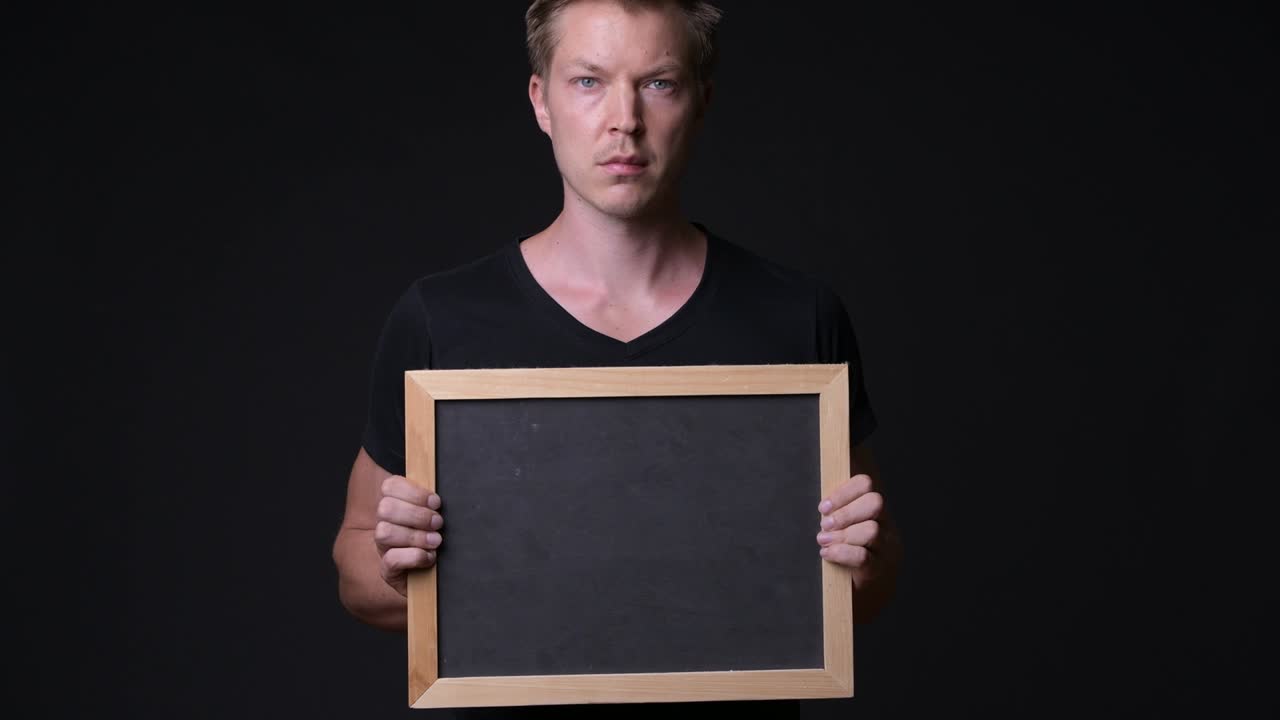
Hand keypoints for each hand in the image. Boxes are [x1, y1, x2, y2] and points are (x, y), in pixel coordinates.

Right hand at [375, 475, 443, 596]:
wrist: (434, 579)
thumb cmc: (436, 540)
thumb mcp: (435, 518)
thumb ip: (433, 503)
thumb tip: (441, 496)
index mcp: (394, 506)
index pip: (389, 486)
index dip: (413, 492)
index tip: (436, 502)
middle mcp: (384, 524)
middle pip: (385, 508)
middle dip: (416, 514)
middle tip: (438, 523)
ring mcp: (383, 548)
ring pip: (384, 532)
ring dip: (415, 536)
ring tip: (436, 541)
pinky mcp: (388, 571)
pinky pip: (391, 559)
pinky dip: (414, 556)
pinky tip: (430, 557)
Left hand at [816, 473, 883, 584]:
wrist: (867, 595)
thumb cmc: (848, 556)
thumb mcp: (842, 528)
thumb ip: (834, 512)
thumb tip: (818, 502)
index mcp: (874, 511)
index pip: (866, 484)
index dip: (844, 491)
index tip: (823, 507)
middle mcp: (885, 526)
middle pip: (875, 502)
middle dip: (845, 512)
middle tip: (824, 525)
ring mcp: (886, 548)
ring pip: (872, 530)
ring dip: (842, 534)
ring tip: (823, 541)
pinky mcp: (879, 570)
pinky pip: (863, 557)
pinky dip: (841, 553)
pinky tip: (826, 554)